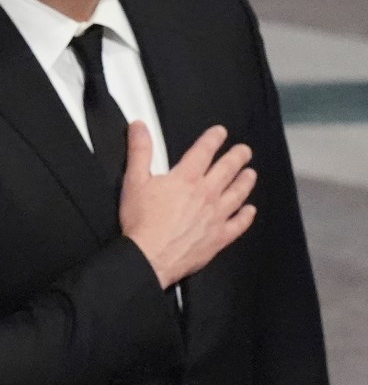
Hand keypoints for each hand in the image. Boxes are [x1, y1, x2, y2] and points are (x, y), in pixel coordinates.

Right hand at [121, 123, 255, 288]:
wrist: (150, 256)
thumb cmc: (142, 222)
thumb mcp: (133, 181)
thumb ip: (139, 151)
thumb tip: (139, 128)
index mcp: (186, 178)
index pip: (204, 151)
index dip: (213, 139)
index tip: (220, 133)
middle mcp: (206, 194)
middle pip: (227, 169)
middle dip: (237, 157)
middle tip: (244, 150)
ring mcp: (216, 216)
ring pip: (237, 193)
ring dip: (245, 181)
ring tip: (250, 174)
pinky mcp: (218, 237)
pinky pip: (238, 224)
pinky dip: (246, 216)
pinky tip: (249, 211)